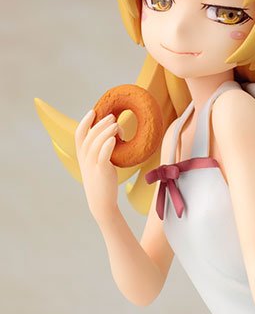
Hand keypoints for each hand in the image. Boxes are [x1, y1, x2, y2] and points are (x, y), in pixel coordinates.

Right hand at [74, 109, 120, 224]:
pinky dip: (107, 146)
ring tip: (116, 124)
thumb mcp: (99, 163)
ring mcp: (92, 165)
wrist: (102, 202)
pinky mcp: (101, 171)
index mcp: (82, 156)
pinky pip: (103, 156)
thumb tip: (114, 136)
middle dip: (100, 123)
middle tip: (112, 116)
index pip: (79, 134)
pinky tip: (114, 138)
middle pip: (89, 136)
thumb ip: (102, 150)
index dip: (85, 121)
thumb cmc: (103, 182)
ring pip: (96, 144)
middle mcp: (84, 159)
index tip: (93, 111)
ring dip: (105, 131)